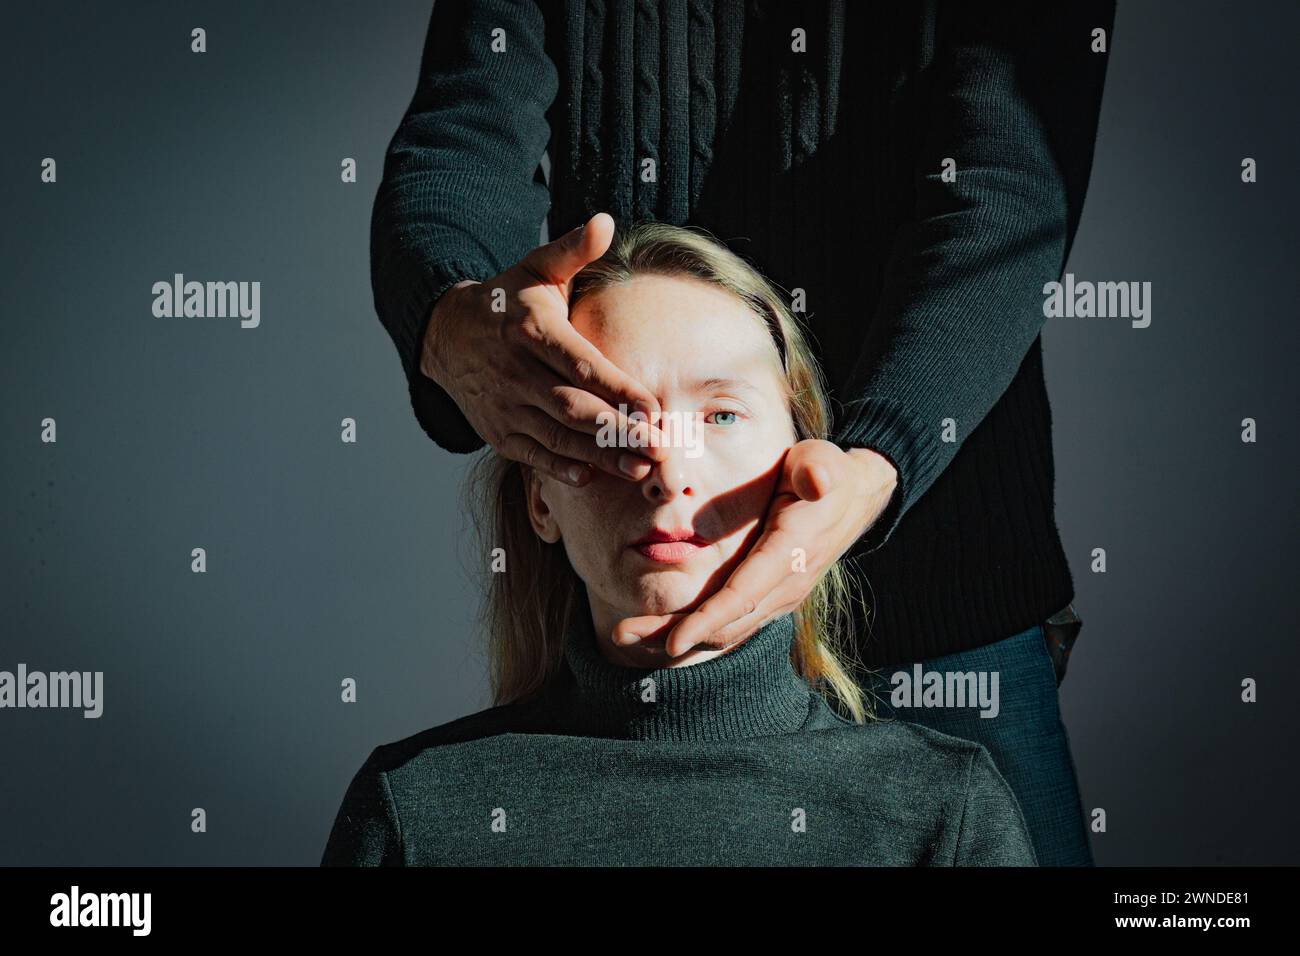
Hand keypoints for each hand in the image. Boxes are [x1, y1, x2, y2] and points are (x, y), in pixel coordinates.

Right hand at [420, 212, 669, 485]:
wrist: (447, 335)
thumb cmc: (508, 301)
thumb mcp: (536, 268)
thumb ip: (572, 250)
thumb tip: (604, 220)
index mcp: (531, 331)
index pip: (580, 363)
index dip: (616, 388)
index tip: (653, 407)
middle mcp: (516, 372)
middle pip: (571, 407)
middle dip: (616, 431)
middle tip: (658, 448)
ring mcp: (505, 406)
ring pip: (556, 437)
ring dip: (599, 456)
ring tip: (639, 469)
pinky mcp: (499, 432)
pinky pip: (533, 454)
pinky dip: (561, 468)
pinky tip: (593, 477)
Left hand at [612, 441, 898, 656]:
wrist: (853, 497)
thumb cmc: (826, 471)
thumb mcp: (824, 461)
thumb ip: (817, 471)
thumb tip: (819, 481)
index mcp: (790, 551)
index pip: (744, 593)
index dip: (708, 619)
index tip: (672, 641)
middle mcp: (785, 584)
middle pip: (726, 621)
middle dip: (675, 632)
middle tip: (622, 634)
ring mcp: (779, 596)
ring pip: (726, 628)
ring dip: (678, 634)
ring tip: (628, 636)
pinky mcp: (770, 597)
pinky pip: (731, 622)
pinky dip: (696, 630)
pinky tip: (658, 632)